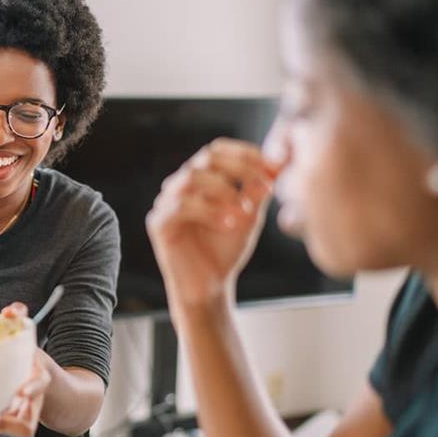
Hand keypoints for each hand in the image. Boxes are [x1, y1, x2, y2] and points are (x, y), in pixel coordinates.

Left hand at [0, 302, 51, 436]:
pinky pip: (0, 429)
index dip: (33, 388)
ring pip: (11, 431)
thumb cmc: (31, 358)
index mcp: (39, 378)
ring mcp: (21, 414)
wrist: (50, 385)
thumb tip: (8, 311)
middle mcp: (31, 401)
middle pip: (26, 425)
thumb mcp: (29, 336)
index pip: (40, 384)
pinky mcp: (10, 420)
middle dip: (10, 424)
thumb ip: (20, 316)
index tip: (23, 392)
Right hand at [145, 138, 278, 308]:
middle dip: (240, 168)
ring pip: (192, 177)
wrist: (209, 286)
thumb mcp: (249, 215)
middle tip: (264, 186)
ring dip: (224, 190)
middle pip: (206, 158)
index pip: (217, 150)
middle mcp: (180, 185)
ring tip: (245, 211)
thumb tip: (279, 163)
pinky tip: (228, 224)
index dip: (244, 152)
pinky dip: (209, 211)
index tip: (272, 166)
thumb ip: (258, 190)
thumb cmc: (225, 250)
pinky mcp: (158, 223)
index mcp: (200, 179)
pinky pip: (181, 205)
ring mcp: (166, 202)